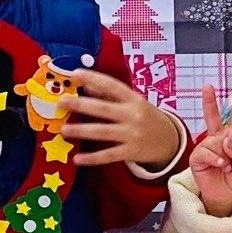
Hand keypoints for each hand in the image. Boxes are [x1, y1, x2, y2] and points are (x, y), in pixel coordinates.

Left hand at [64, 68, 184, 168]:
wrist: (169, 141)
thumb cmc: (146, 118)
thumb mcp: (133, 102)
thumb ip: (111, 95)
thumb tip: (87, 85)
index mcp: (133, 99)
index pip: (112, 85)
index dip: (94, 78)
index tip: (75, 74)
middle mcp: (133, 115)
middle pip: (104, 109)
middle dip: (81, 105)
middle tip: (62, 102)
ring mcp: (132, 134)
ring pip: (103, 132)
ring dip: (82, 131)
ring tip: (64, 130)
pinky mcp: (131, 152)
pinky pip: (109, 155)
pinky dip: (92, 158)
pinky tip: (77, 159)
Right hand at [188, 83, 231, 216]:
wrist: (226, 198)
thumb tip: (227, 138)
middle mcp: (221, 139)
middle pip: (215, 117)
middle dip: (209, 101)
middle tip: (207, 87)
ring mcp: (208, 147)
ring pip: (215, 141)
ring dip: (224, 155)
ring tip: (227, 167)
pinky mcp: (198, 157)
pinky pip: (205, 152)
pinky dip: (214, 159)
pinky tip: (219, 166)